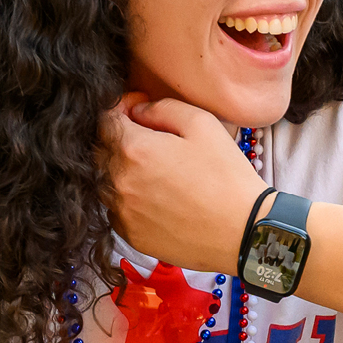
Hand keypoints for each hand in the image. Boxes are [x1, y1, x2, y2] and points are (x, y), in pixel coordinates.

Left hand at [102, 95, 268, 273]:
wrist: (242, 232)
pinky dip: (129, 198)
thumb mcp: (202, 124)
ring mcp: (122, 212)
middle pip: (101, 149)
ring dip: (123, 169)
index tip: (138, 107)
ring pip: (106, 181)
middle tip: (149, 138)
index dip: (120, 106)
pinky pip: (117, 209)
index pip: (105, 118)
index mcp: (133, 149)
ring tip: (156, 170)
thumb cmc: (226, 177)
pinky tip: (157, 197)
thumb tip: (137, 110)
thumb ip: (162, 108)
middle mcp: (118, 181)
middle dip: (119, 137)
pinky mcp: (130, 235)